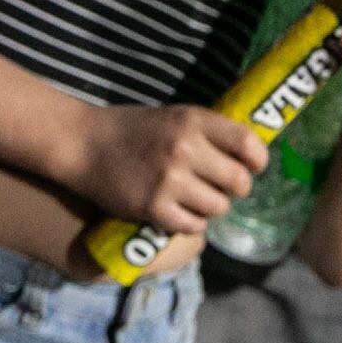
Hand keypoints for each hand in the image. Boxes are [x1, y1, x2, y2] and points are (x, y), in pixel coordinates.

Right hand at [68, 104, 267, 232]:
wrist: (83, 144)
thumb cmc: (132, 129)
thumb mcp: (174, 116)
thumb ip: (207, 132)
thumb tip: (248, 153)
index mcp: (193, 121)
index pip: (247, 143)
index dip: (258, 159)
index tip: (254, 166)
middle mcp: (185, 149)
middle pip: (239, 181)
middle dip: (237, 188)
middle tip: (225, 187)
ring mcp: (170, 181)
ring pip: (218, 207)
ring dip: (212, 207)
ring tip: (197, 199)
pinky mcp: (153, 208)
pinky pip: (193, 226)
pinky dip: (191, 222)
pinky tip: (180, 212)